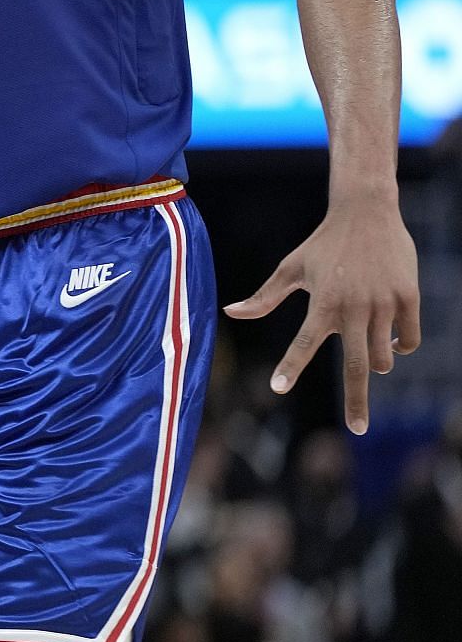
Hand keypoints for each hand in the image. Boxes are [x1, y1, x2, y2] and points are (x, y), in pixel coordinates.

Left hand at [224, 191, 419, 434]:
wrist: (366, 212)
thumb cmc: (322, 244)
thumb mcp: (291, 269)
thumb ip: (264, 297)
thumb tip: (230, 312)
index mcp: (322, 303)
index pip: (303, 343)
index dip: (290, 366)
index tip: (276, 388)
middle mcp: (354, 308)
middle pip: (357, 367)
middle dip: (356, 402)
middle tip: (357, 429)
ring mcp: (384, 304)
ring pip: (383, 356)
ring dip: (376, 363)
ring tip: (371, 354)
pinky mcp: (409, 298)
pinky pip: (409, 338)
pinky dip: (400, 346)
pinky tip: (392, 341)